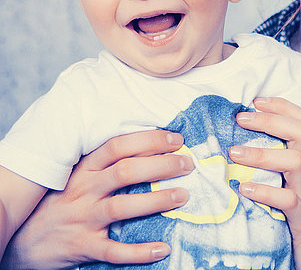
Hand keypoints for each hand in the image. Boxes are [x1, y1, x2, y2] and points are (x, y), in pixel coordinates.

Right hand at [1, 130, 193, 269]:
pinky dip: (139, 252)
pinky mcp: (83, 247)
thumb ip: (108, 162)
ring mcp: (83, 219)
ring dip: (156, 200)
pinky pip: (113, 251)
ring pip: (122, 207)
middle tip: (188, 164)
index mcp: (85, 168)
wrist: (22, 240)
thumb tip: (154, 147)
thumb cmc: (61, 201)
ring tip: (183, 196)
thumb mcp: (78, 175)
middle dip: (161, 166)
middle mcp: (84, 190)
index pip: (119, 145)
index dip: (150, 140)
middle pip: (126, 171)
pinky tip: (162, 249)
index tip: (177, 139)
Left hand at [229, 97, 300, 269]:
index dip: (282, 106)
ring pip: (296, 162)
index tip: (255, 100)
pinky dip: (266, 192)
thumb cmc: (298, 217)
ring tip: (234, 152)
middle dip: (271, 119)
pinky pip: (289, 201)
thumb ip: (273, 163)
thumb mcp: (288, 184)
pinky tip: (244, 189)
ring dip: (263, 153)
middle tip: (240, 118)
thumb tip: (238, 142)